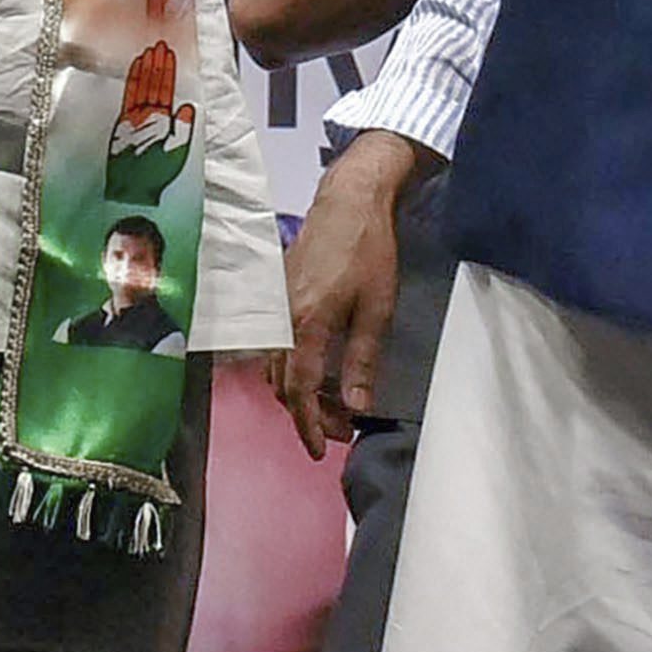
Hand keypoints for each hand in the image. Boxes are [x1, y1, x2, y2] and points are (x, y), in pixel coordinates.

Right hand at [277, 128, 429, 455]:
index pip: (298, 391)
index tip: (321, 450)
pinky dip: (293, 368)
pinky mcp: (276, 296)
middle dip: (307, 414)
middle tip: (340, 429)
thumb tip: (358, 407)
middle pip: (282, 385)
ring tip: (334, 404)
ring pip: (275, 368)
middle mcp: (280, 320)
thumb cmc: (368, 251)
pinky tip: (318, 370)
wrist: (348, 201)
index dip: (308, 425)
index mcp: (305, 326)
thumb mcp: (377, 309)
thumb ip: (363, 360)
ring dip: (299, 393)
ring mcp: (274, 307)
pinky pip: (276, 346)